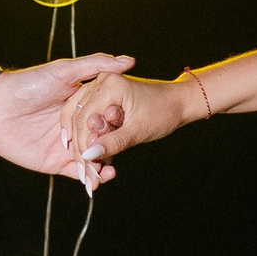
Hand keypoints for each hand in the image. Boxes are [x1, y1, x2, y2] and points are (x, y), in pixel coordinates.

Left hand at [0, 51, 135, 178]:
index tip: (128, 125)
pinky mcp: (53, 161)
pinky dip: (88, 178)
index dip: (116, 123)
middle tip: (118, 149)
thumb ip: (95, 65)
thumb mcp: (64, 71)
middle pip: (101, 140)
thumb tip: (129, 61)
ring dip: (102, 166)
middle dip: (112, 147)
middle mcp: (76, 127)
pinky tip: (97, 179)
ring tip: (109, 170)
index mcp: (81, 106)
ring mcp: (66, 145)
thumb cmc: (27, 84)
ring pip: (91, 159)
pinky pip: (75, 172)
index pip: (105, 118)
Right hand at [66, 69, 198, 166]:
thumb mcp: (138, 130)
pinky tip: (95, 155)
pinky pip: (87, 119)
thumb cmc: (163, 111)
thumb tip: (89, 155)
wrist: (178, 103)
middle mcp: (100, 82)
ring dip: (83, 144)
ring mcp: (99, 88)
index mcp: (109, 85)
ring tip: (91, 167)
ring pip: (79, 120)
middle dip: (83, 148)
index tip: (87, 167)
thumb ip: (113, 142)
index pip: (84, 119)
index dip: (83, 146)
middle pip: (79, 120)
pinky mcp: (101, 98)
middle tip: (87, 172)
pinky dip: (90, 137)